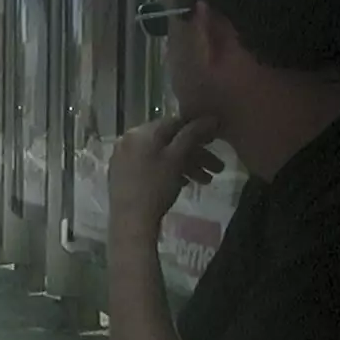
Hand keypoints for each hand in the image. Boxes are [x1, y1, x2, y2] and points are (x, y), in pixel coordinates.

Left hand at [108, 115, 223, 236]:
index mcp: (140, 132)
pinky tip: (184, 184)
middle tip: (217, 168)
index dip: (198, 130)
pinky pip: (150, 165)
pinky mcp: (122, 174)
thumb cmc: (156, 187)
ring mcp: (123, 157)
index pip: (175, 123)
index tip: (216, 141)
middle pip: (169, 141)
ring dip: (185, 165)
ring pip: (161, 155)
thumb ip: (192, 135)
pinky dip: (168, 171)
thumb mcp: (177, 159)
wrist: (131, 220)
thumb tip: (210, 118)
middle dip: (195, 154)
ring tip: (205, 181)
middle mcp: (128, 139)